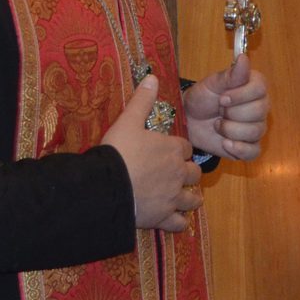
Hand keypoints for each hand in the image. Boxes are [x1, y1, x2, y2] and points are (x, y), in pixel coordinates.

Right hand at [103, 76, 201, 231]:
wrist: (106, 187)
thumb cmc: (117, 152)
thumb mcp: (127, 121)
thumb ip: (142, 100)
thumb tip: (153, 77)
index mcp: (172, 149)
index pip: (186, 147)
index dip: (179, 149)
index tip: (171, 151)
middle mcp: (178, 173)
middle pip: (194, 173)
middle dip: (188, 173)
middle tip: (177, 174)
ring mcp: (173, 197)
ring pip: (193, 199)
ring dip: (190, 197)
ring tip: (183, 197)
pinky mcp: (164, 217)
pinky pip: (180, 223)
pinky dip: (179, 221)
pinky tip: (175, 219)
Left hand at [184, 53, 270, 161]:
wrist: (188, 121)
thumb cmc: (201, 98)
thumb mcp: (212, 84)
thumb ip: (230, 75)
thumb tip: (244, 58)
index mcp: (254, 87)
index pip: (260, 90)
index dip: (240, 96)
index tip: (222, 98)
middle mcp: (261, 107)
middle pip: (259, 112)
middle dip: (232, 113)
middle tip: (219, 111)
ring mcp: (256, 128)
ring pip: (255, 131)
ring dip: (230, 130)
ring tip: (217, 125)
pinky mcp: (249, 147)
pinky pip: (254, 152)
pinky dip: (239, 149)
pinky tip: (225, 143)